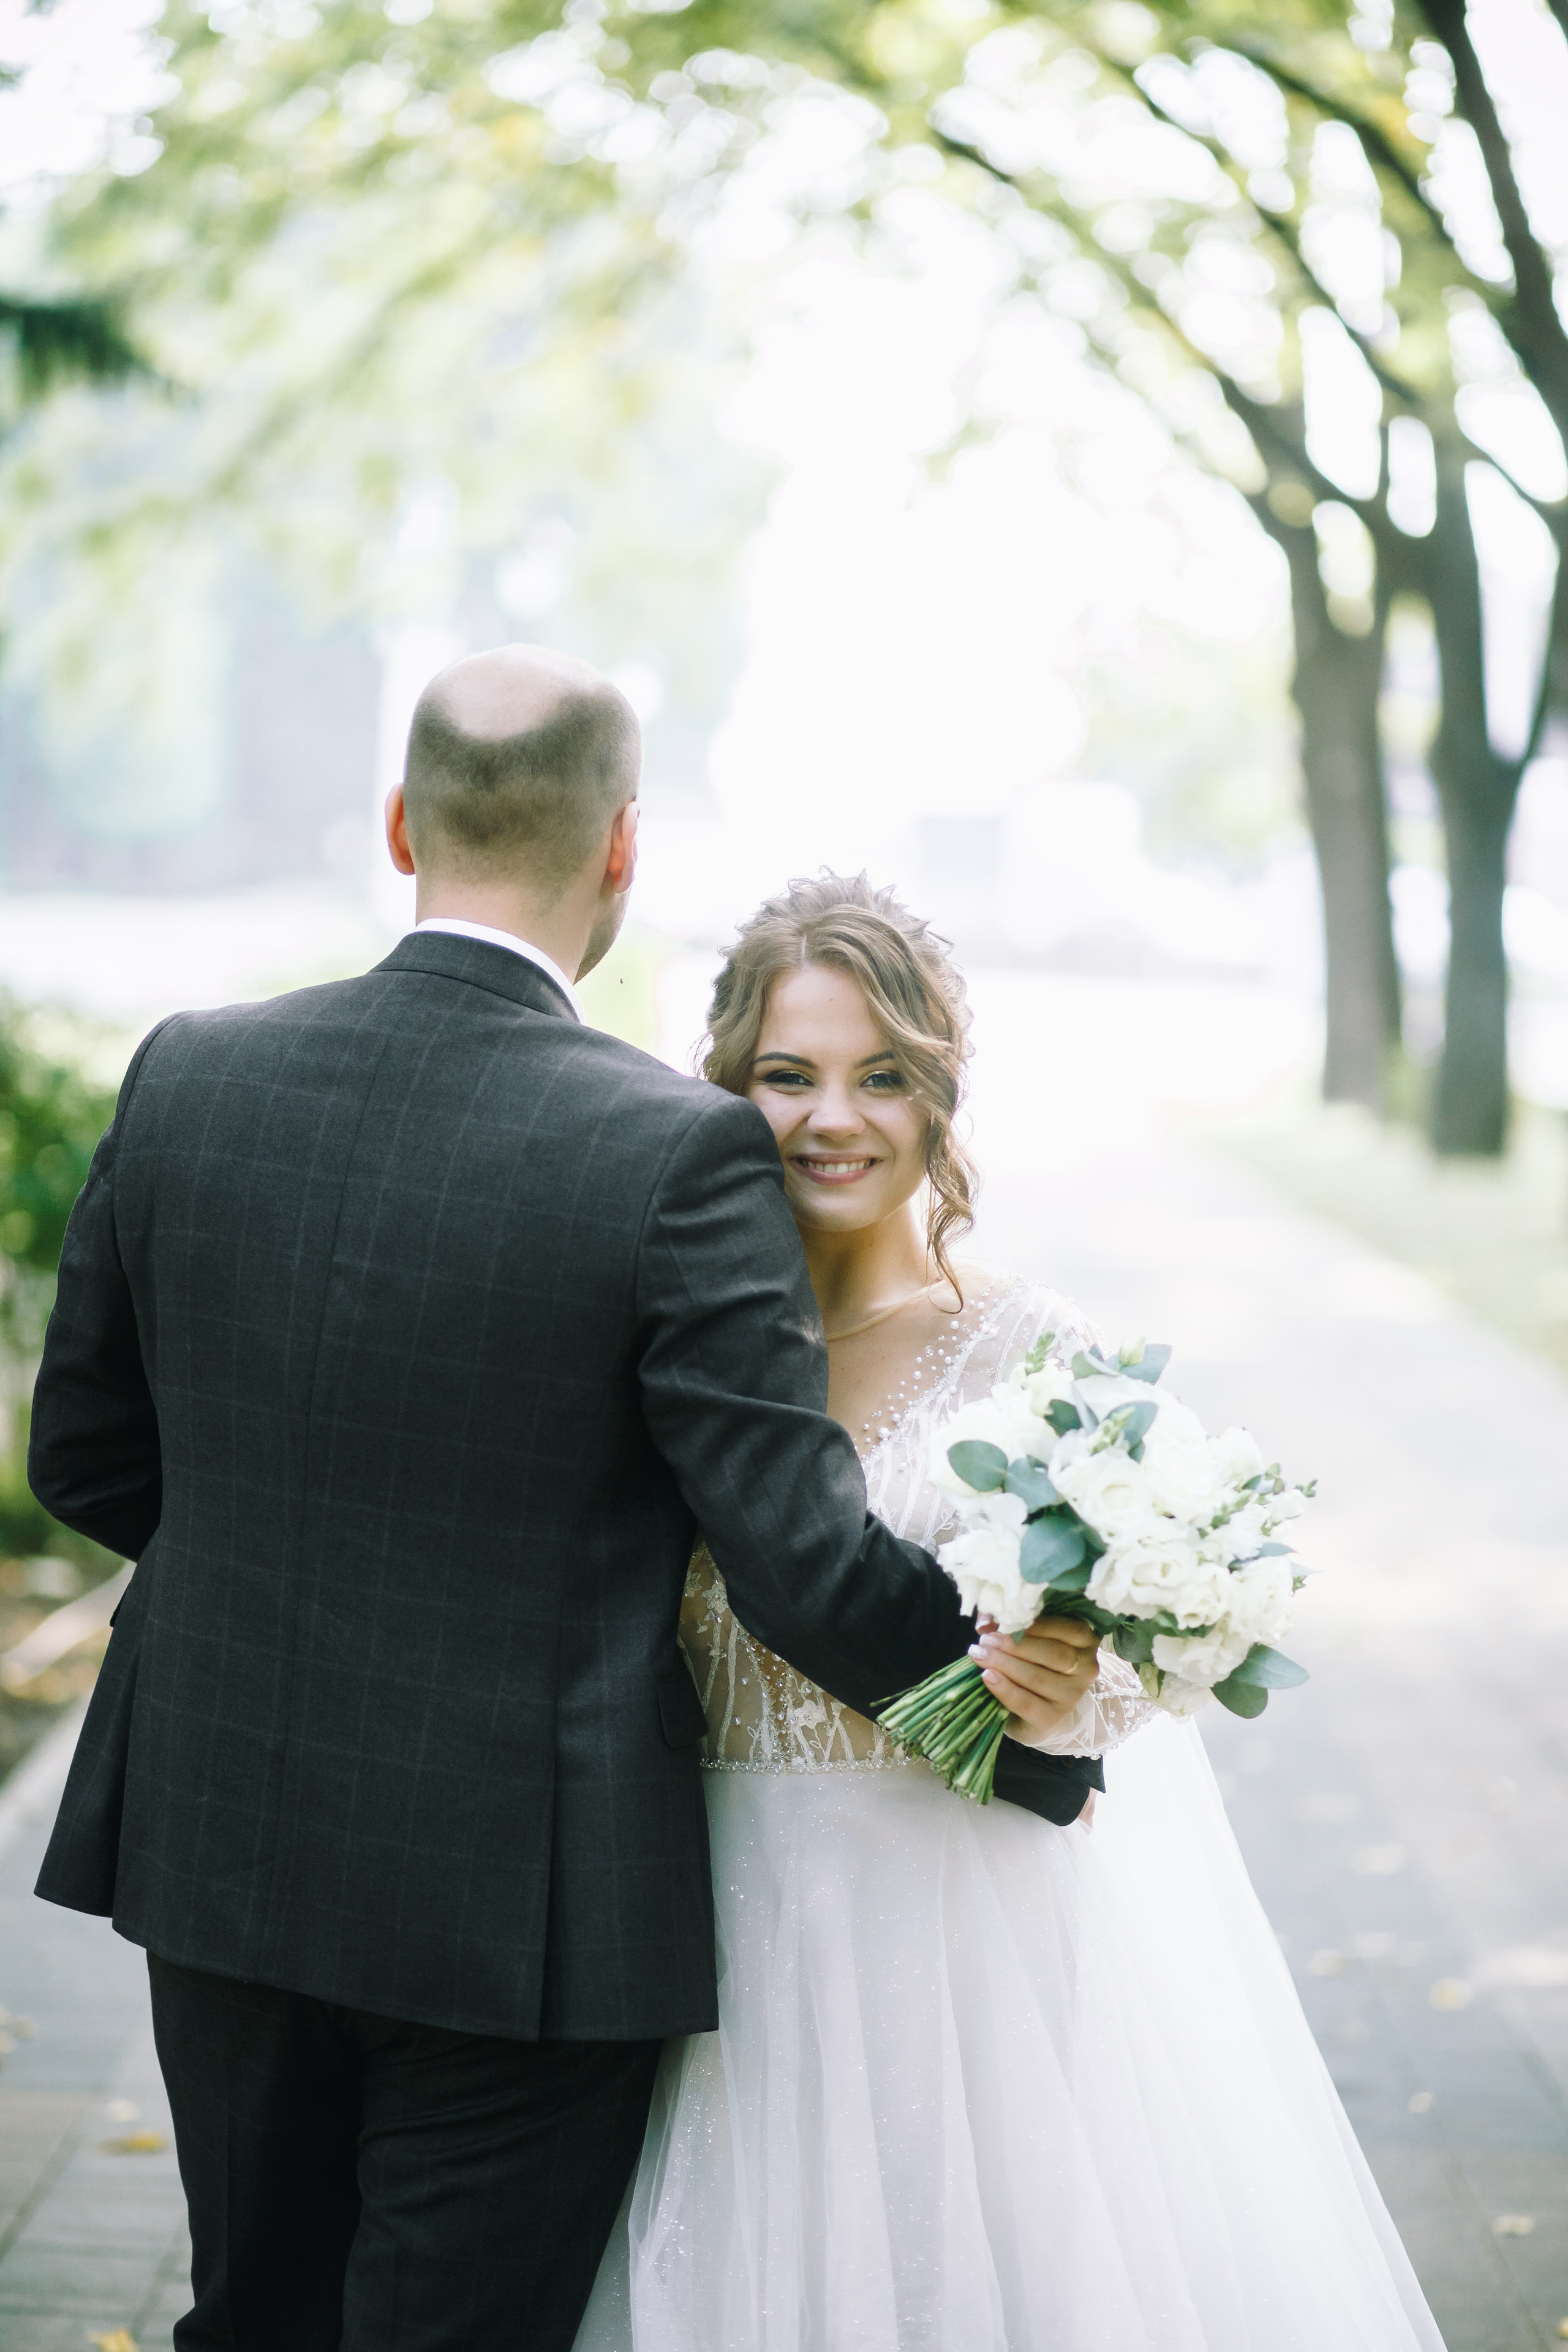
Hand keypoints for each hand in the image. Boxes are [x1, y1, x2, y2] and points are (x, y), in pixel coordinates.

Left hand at [970, 1613, 1099, 1747]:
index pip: (1067, 1628)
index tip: (1000, 1621)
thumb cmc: (1032, 1663)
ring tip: (979, 1655)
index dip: (1033, 1624)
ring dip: (1005, 1664)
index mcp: (1084, 1641)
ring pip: (1038, 1677)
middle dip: (1016, 1645)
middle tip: (985, 1640)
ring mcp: (1071, 1696)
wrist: (1034, 1709)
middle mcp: (1085, 1669)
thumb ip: (1009, 1624)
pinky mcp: (1052, 1719)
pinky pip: (1027, 1703)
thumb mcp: (1027, 1638)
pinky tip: (988, 1677)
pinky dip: (1005, 1689)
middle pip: (1053, 1653)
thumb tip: (985, 1620)